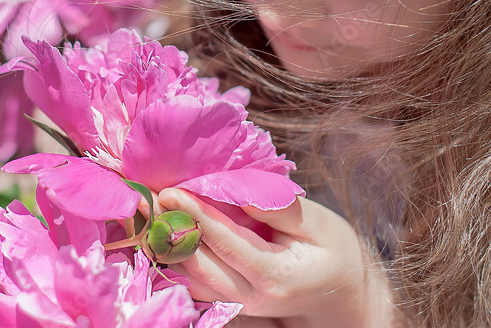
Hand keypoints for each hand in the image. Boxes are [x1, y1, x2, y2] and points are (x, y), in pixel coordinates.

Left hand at [157, 188, 395, 327]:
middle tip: (146, 196)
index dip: (195, 214)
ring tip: (146, 209)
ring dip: (165, 244)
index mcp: (275, 275)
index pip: (225, 242)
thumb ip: (276, 206)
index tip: (171, 190)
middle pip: (196, 265)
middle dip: (168, 229)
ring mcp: (238, 304)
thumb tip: (235, 186)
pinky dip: (175, 256)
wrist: (344, 292)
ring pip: (188, 278)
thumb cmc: (333, 250)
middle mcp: (251, 296)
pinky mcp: (230, 301)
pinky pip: (193, 281)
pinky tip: (162, 228)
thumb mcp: (318, 222)